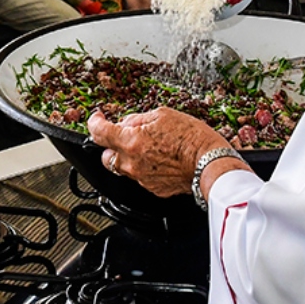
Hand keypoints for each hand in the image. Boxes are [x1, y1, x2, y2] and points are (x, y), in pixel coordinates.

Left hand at [88, 108, 232, 198]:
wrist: (210, 163)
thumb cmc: (192, 138)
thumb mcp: (163, 115)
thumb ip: (138, 119)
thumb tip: (126, 122)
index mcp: (130, 141)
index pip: (98, 133)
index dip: (94, 122)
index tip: (98, 118)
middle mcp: (131, 163)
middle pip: (106, 156)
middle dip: (111, 145)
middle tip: (126, 135)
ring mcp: (141, 178)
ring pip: (122, 168)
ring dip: (128, 157)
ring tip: (149, 147)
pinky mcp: (152, 188)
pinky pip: (140, 177)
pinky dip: (144, 168)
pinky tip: (159, 159)